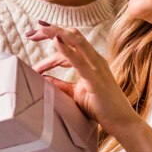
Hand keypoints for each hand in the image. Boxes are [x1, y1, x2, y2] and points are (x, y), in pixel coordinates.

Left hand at [28, 23, 137, 138]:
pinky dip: (66, 50)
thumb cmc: (101, 108)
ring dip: (56, 34)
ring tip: (38, 30)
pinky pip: (79, 61)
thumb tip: (43, 79)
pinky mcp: (95, 79)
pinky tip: (56, 41)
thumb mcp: (76, 93)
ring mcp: (96, 67)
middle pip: (71, 36)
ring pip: (75, 42)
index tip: (34, 36)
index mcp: (91, 61)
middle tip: (30, 32)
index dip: (52, 37)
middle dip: (50, 31)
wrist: (121, 121)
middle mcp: (95, 59)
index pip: (69, 42)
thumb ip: (61, 85)